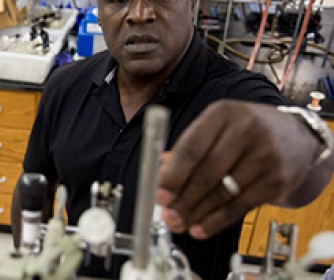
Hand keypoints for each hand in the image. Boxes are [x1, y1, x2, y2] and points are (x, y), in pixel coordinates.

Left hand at [157, 100, 321, 238]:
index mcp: (223, 113)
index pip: (192, 147)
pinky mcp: (277, 181)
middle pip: (207, 172)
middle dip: (183, 199)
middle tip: (167, 215)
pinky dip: (217, 220)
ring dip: (196, 213)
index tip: (159, 194)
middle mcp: (247, 131)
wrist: (295, 136)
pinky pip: (240, 206)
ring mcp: (266, 156)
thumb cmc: (244, 131)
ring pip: (223, 193)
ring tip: (179, 224)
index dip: (173, 175)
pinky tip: (200, 228)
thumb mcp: (216, 127)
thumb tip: (158, 177)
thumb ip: (187, 149)